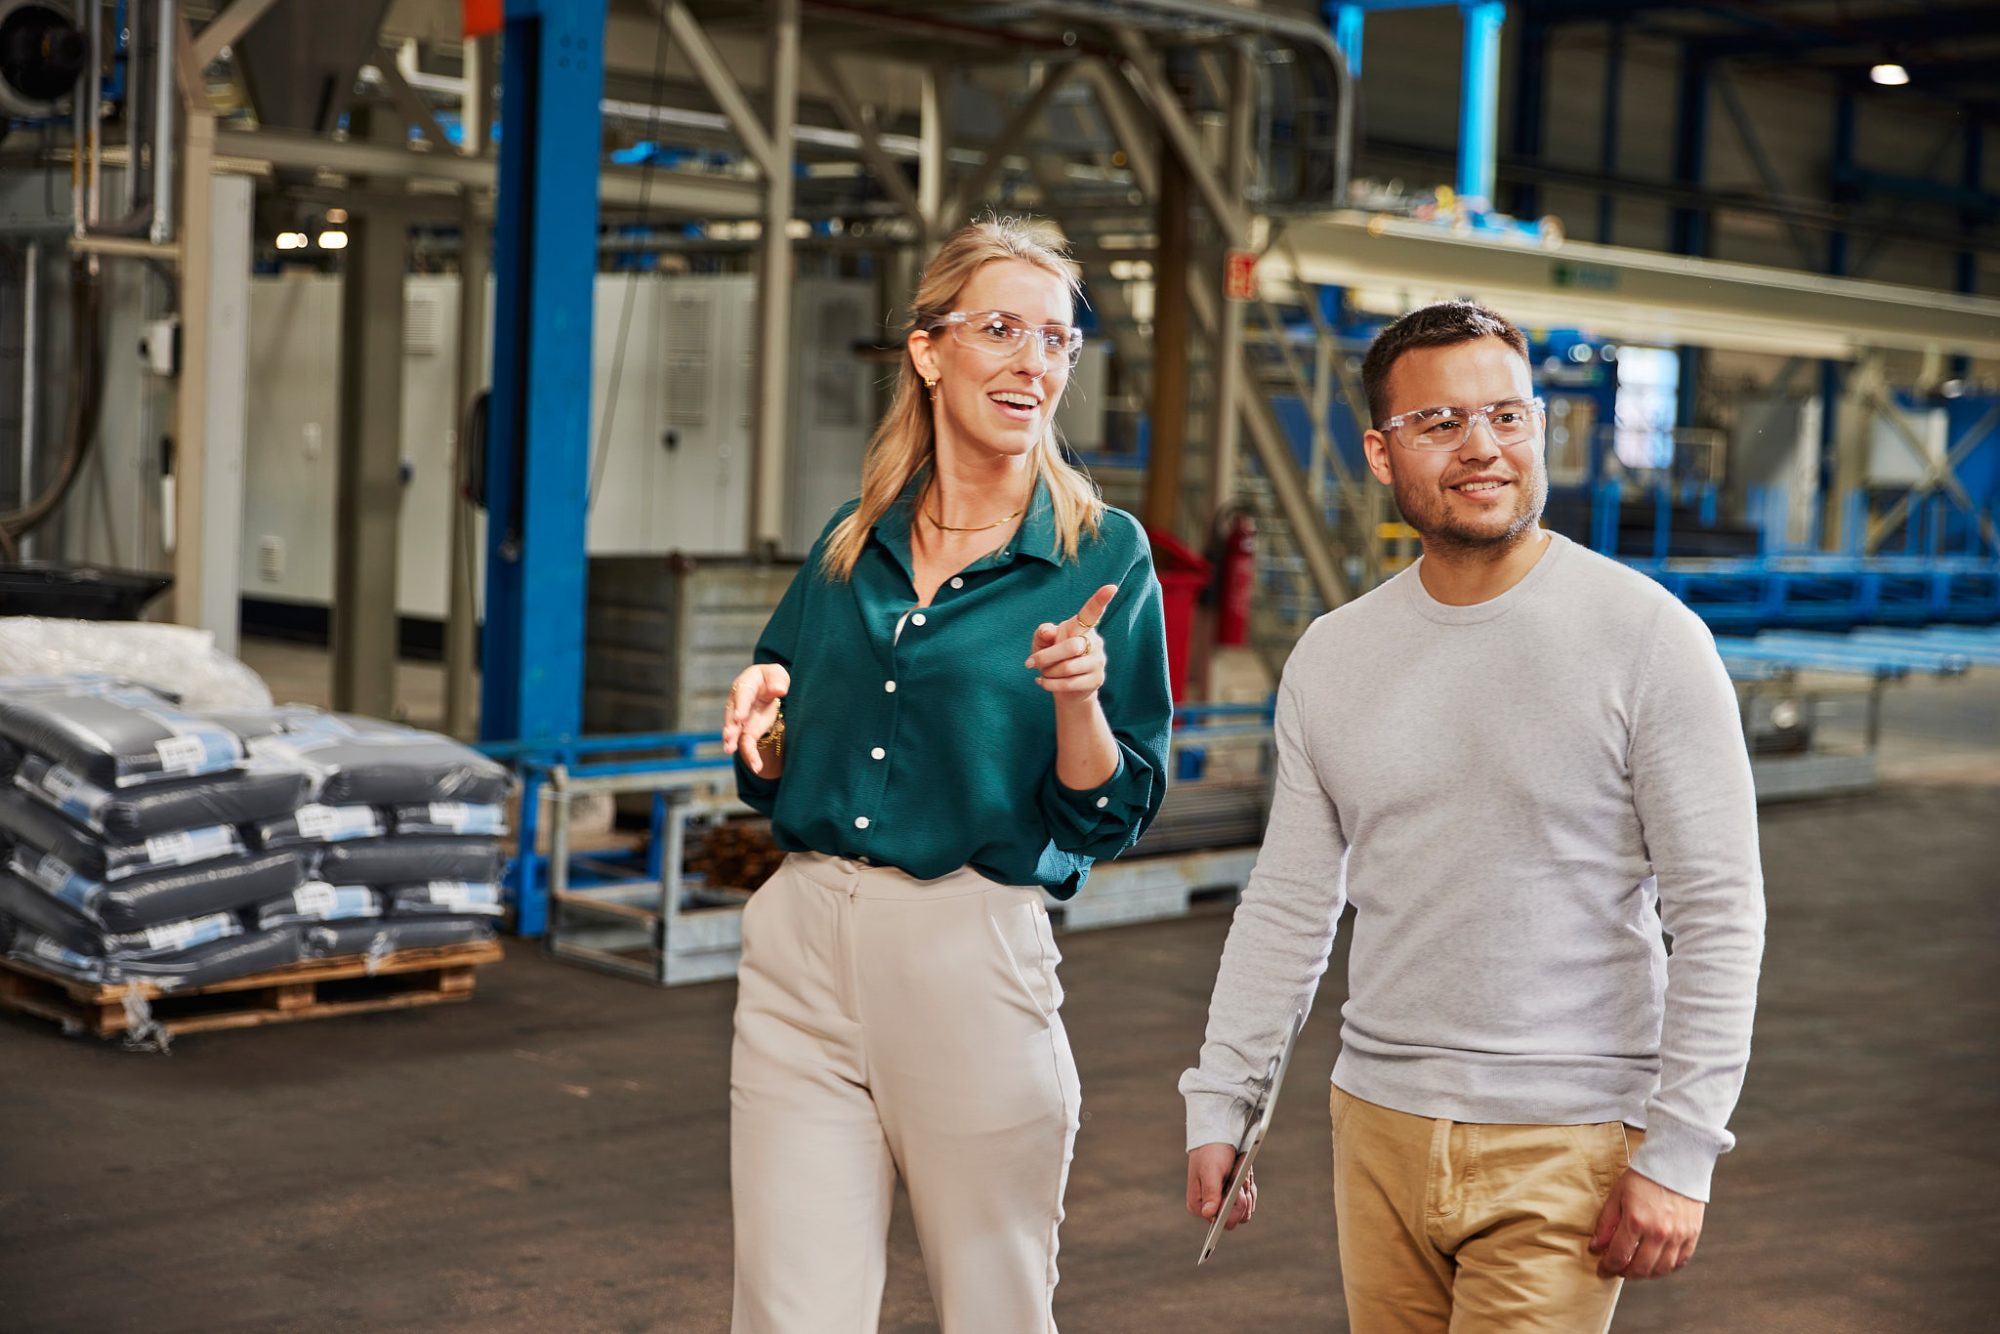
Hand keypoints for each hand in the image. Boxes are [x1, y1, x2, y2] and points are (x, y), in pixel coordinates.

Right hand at [723, 664, 789, 774]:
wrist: (770, 688)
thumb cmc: (772, 678)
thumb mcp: (777, 674)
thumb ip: (777, 681)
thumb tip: (779, 690)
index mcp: (746, 684)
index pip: (742, 694)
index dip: (740, 706)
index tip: (739, 717)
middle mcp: (739, 702)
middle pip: (733, 714)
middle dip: (730, 726)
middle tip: (728, 736)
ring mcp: (741, 718)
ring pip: (736, 731)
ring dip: (733, 741)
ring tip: (729, 749)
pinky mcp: (747, 731)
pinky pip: (746, 743)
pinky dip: (750, 754)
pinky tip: (756, 765)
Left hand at [1026, 584, 1118, 700]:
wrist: (1065, 689)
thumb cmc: (1053, 659)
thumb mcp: (1042, 644)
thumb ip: (1043, 634)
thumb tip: (1049, 631)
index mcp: (1082, 627)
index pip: (1092, 611)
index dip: (1101, 599)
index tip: (1111, 587)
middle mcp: (1095, 642)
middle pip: (1071, 647)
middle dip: (1046, 657)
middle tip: (1029, 663)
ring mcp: (1098, 661)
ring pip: (1068, 667)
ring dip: (1049, 672)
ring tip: (1044, 673)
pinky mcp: (1097, 680)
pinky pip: (1069, 683)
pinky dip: (1050, 684)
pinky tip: (1044, 682)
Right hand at [1186, 1142, 1256, 1230]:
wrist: (1218, 1135)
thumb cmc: (1211, 1151)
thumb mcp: (1211, 1171)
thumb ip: (1211, 1193)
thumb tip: (1208, 1214)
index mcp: (1199, 1205)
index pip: (1222, 1221)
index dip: (1234, 1208)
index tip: (1237, 1190)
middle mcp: (1210, 1207)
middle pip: (1237, 1217)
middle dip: (1243, 1196)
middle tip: (1239, 1176)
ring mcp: (1222, 1202)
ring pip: (1246, 1208)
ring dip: (1247, 1189)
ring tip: (1239, 1171)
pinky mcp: (1233, 1196)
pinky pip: (1250, 1200)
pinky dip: (1250, 1186)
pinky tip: (1242, 1173)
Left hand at [1589, 1169, 1704, 1279]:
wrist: (1676, 1163)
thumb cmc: (1643, 1177)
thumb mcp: (1617, 1195)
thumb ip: (1606, 1223)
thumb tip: (1596, 1247)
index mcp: (1636, 1221)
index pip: (1619, 1256)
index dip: (1608, 1267)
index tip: (1602, 1269)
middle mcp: (1659, 1232)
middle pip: (1640, 1268)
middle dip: (1625, 1273)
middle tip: (1618, 1270)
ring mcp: (1678, 1235)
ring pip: (1661, 1269)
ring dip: (1646, 1274)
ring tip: (1635, 1268)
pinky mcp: (1692, 1235)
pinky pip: (1680, 1262)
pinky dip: (1667, 1268)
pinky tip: (1656, 1264)